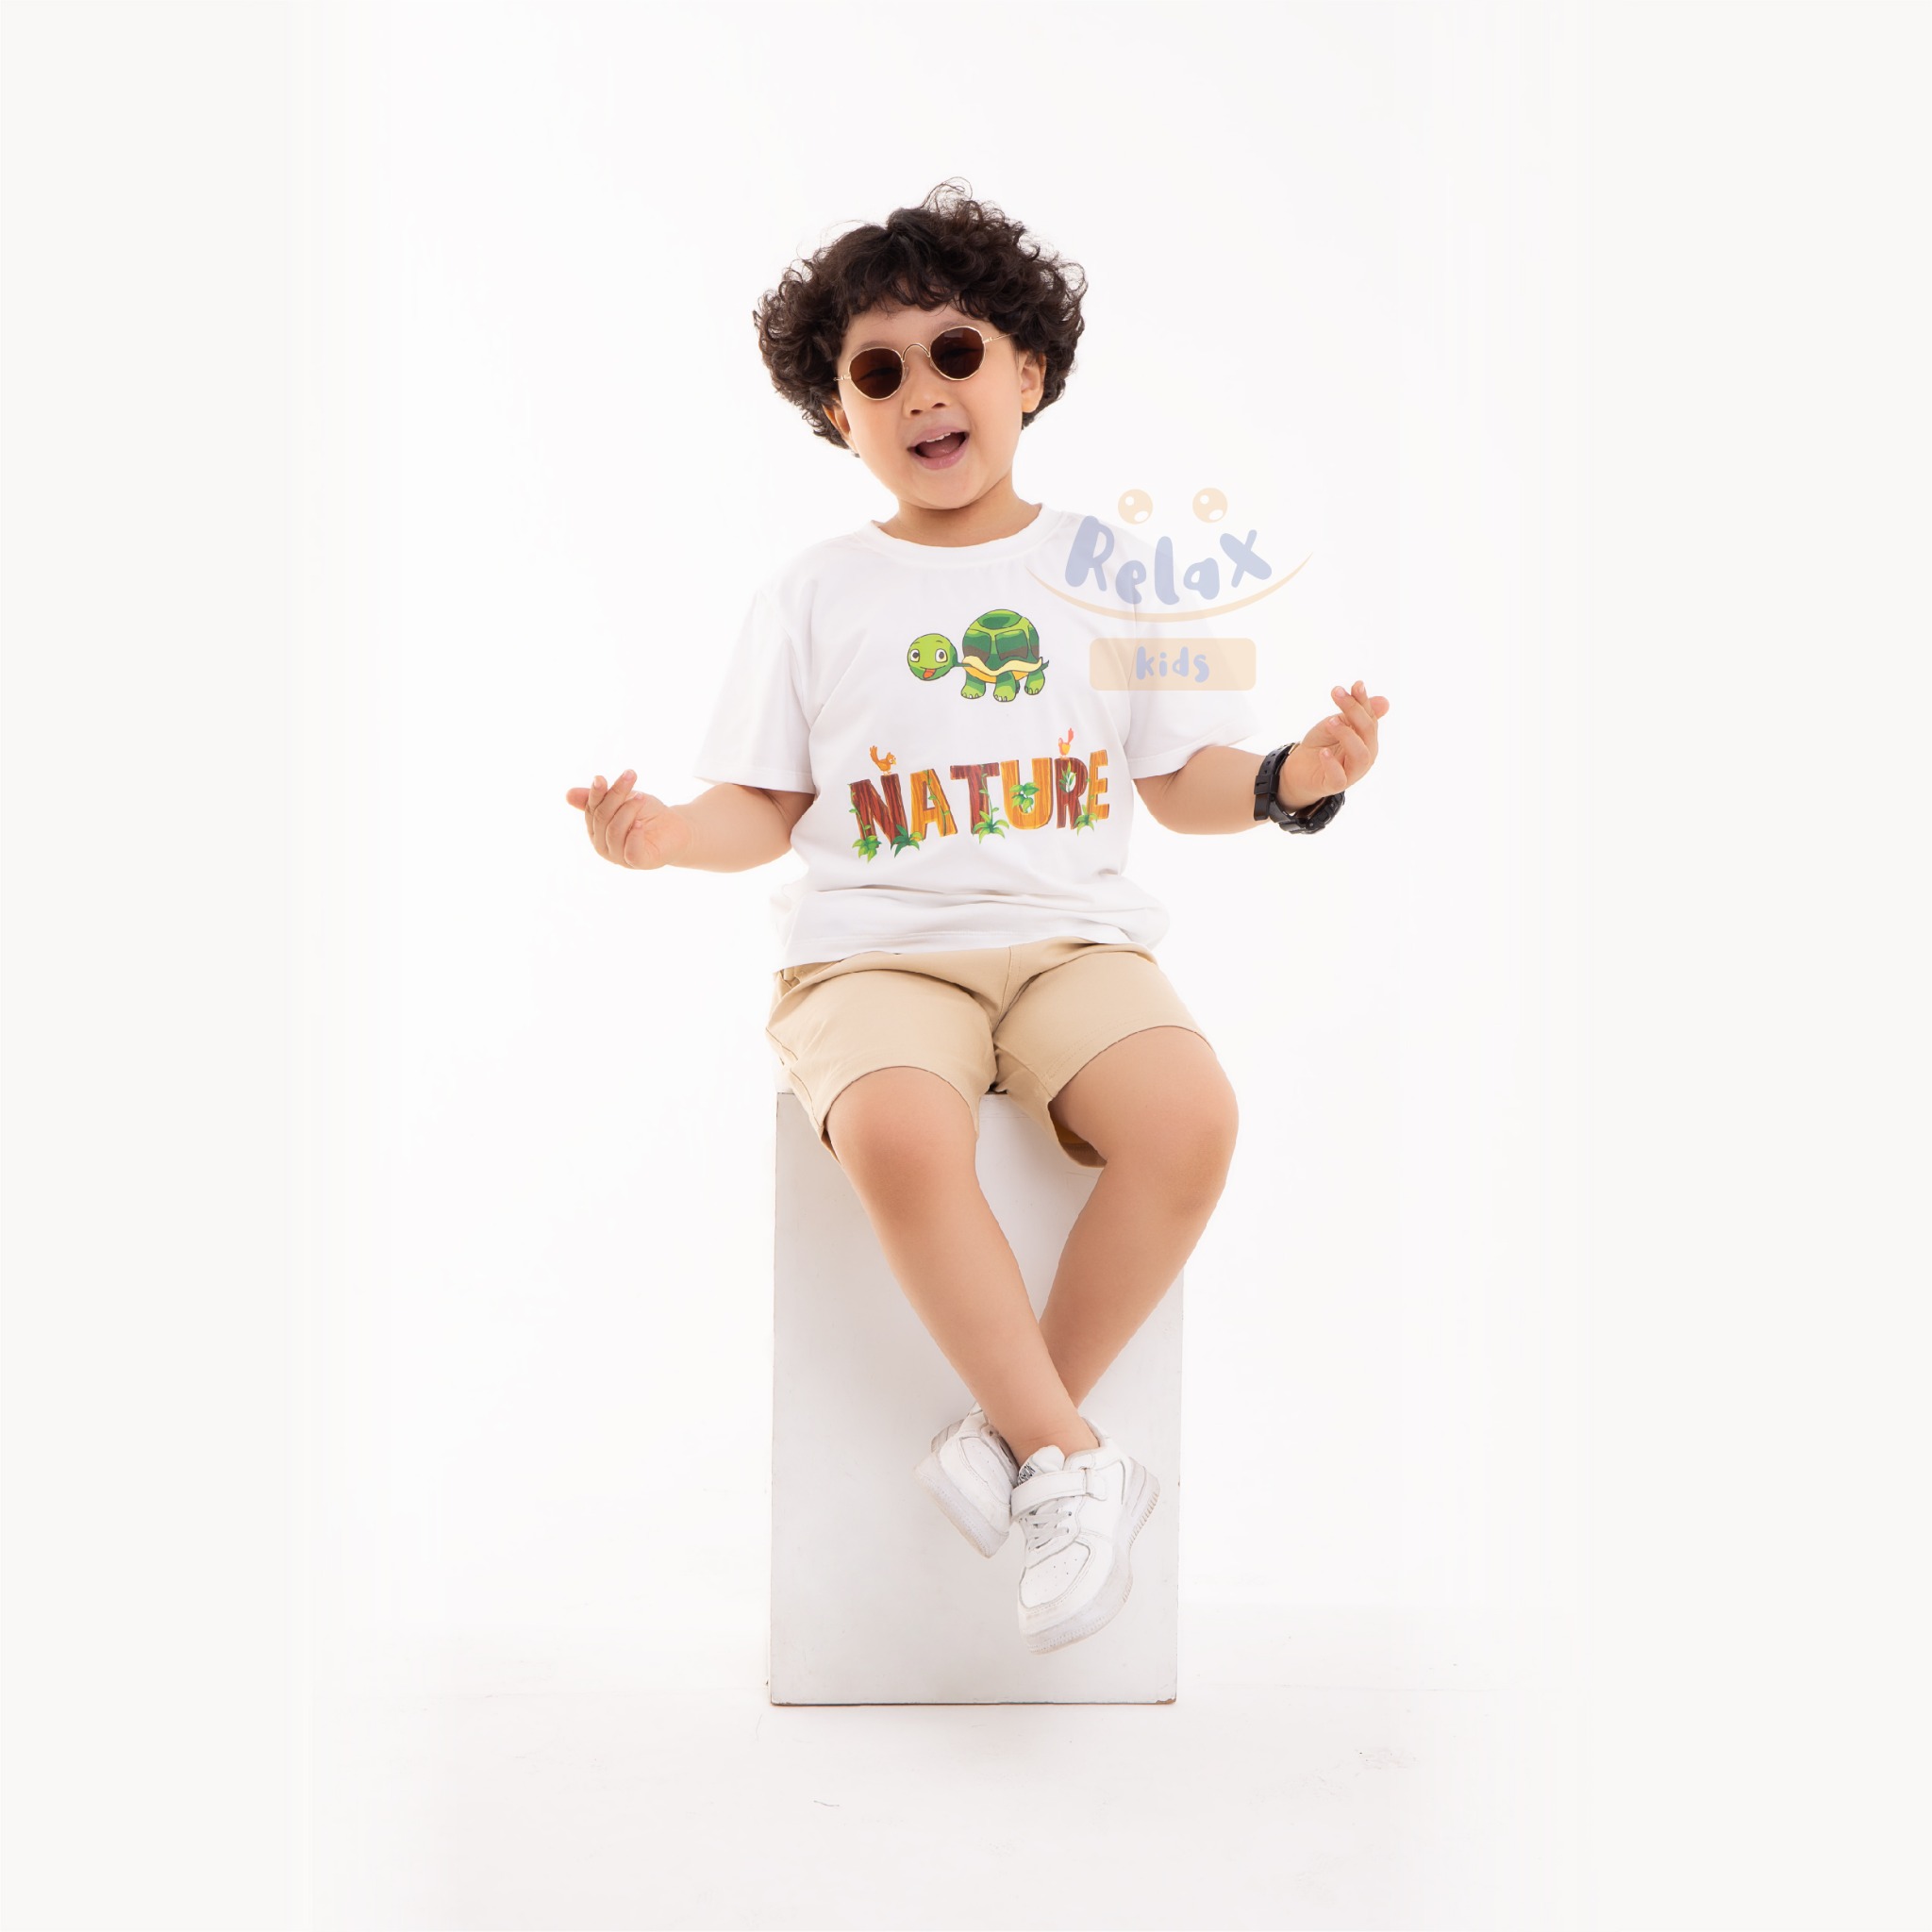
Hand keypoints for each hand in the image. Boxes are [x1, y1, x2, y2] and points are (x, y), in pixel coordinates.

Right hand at [564, 769, 692, 869]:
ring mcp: (619, 857)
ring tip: (641, 796)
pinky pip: (631, 851)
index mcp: (596, 831)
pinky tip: (641, 822)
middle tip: (631, 775)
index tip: (601, 778)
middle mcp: (603, 846)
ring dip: (628, 810)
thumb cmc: (647, 814)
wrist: (675, 828)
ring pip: (615, 830)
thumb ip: (599, 798)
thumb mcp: (623, 800)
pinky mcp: (638, 863)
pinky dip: (635, 835)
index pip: (591, 810)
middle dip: (615, 795)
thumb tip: (567, 795)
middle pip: (602, 817)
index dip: (595, 793)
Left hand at [1278, 680, 1389, 808]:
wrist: (1299, 769)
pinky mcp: (1335, 784)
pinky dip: (1332, 764)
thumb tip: (1385, 701)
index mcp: (1367, 739)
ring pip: (1360, 755)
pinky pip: (1339, 777)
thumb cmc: (1322, 745)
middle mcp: (1365, 755)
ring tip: (1330, 721)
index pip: (1370, 717)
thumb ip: (1355, 714)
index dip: (1363, 700)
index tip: (1356, 684)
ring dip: (1347, 735)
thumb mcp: (1336, 724)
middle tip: (1337, 694)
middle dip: (1354, 710)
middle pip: (1368, 732)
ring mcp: (1352, 772)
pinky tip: (1323, 752)